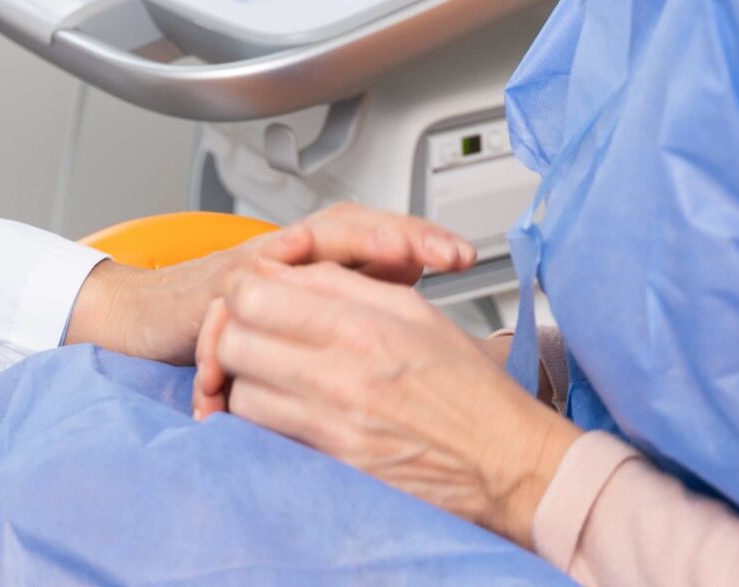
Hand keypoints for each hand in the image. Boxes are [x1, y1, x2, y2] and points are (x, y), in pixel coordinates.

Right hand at [63, 202, 476, 366]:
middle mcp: (288, 251)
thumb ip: (348, 298)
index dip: (422, 239)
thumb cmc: (232, 321)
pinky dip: (277, 292)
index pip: (378, 237)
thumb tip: (412, 297)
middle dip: (403, 233)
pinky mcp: (217, 292)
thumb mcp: (300, 313)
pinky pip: (248, 291)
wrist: (149, 318)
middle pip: (351, 226)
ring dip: (359, 245)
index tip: (466, 255)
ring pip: (309, 244)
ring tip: (403, 258)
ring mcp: (253, 266)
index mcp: (316, 258)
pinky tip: (304, 276)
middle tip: (448, 252)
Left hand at [190, 260, 579, 547]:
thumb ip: (345, 286)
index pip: (255, 294)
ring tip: (270, 375)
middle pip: (236, 341)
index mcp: (361, 325)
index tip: (252, 296)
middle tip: (253, 335)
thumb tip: (291, 272)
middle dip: (233, 333)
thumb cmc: (467, 389)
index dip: (243, 291)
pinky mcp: (332, 465)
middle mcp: (340, 374)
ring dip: (246, 382)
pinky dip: (263, 423)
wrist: (505, 461)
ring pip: (242, 392)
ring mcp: (333, 424)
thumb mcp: (414, 312)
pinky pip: (266, 437)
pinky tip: (282, 412)